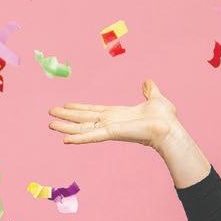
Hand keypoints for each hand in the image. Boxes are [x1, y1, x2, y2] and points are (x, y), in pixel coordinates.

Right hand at [48, 79, 179, 149]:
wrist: (170, 128)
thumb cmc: (165, 118)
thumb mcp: (155, 98)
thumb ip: (149, 91)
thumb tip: (148, 81)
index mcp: (118, 114)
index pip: (94, 111)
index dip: (80, 108)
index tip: (66, 105)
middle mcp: (111, 122)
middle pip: (84, 118)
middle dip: (67, 116)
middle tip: (50, 114)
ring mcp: (110, 128)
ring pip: (83, 127)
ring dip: (66, 126)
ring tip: (50, 124)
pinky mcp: (113, 133)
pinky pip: (92, 135)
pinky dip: (78, 138)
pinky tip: (64, 139)